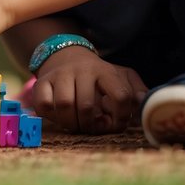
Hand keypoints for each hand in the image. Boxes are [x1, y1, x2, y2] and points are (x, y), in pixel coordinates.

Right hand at [27, 48, 146, 132]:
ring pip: (64, 105)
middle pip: (87, 106)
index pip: (121, 95)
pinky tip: (60, 116)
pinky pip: (43, 104)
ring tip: (77, 124)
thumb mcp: (121, 77)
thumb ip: (136, 90)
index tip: (118, 122)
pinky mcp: (42, 82)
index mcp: (106, 70)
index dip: (122, 116)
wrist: (66, 56)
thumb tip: (143, 102)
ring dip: (71, 123)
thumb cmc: (98, 76)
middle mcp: (82, 70)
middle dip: (91, 125)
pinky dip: (52, 116)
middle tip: (92, 127)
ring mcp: (60, 75)